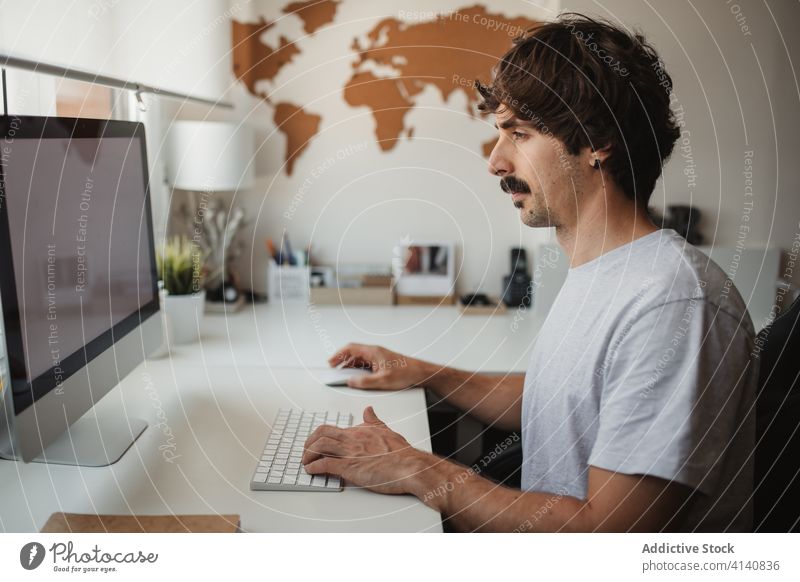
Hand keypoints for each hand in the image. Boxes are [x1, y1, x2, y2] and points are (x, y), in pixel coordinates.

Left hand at [302, 406, 431, 494]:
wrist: (411, 466)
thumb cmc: (402, 454)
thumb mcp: (387, 431)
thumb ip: (374, 421)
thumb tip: (368, 409)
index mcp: (360, 431)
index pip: (333, 429)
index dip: (320, 437)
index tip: (316, 444)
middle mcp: (352, 438)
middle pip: (321, 433)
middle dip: (309, 442)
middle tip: (306, 452)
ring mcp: (350, 452)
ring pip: (319, 446)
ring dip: (307, 455)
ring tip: (306, 462)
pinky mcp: (349, 467)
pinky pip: (324, 464)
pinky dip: (313, 468)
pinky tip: (311, 471)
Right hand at [327, 343, 430, 389]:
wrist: (420, 372)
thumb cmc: (405, 372)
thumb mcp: (382, 380)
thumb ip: (364, 382)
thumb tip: (351, 382)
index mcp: (373, 352)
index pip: (350, 349)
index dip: (338, 355)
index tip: (330, 362)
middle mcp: (374, 352)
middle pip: (353, 353)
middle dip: (341, 360)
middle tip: (333, 369)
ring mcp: (378, 356)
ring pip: (359, 358)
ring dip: (350, 365)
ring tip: (343, 374)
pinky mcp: (382, 362)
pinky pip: (366, 363)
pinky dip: (358, 368)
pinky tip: (357, 376)